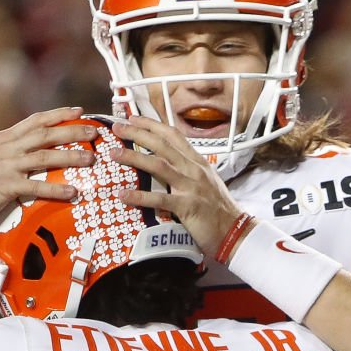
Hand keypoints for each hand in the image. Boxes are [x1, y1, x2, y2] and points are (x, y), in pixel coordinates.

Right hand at [0, 108, 98, 225]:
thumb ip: (7, 148)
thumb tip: (25, 144)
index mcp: (5, 138)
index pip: (36, 120)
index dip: (59, 114)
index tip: (79, 111)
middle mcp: (8, 148)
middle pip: (45, 134)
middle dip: (72, 131)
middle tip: (94, 132)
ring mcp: (7, 166)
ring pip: (45, 157)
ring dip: (70, 157)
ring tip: (91, 159)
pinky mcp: (6, 186)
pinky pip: (36, 187)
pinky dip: (56, 189)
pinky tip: (73, 192)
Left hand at [113, 117, 242, 255]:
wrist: (236, 232)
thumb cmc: (219, 211)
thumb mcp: (206, 183)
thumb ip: (189, 171)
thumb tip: (171, 164)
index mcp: (198, 162)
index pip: (173, 135)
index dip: (152, 125)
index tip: (134, 119)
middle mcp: (194, 169)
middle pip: (162, 144)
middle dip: (138, 133)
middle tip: (118, 128)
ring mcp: (191, 187)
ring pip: (158, 166)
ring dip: (134, 157)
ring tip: (114, 154)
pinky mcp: (187, 206)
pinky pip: (159, 199)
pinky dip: (140, 196)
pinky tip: (123, 194)